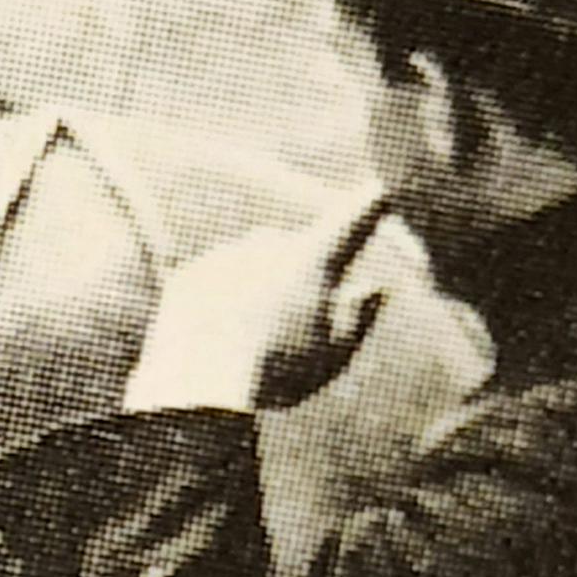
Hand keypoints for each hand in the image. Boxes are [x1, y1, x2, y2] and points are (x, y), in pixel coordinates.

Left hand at [125, 205, 407, 420]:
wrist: (198, 393)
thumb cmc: (278, 378)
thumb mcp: (334, 357)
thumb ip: (361, 317)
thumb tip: (377, 287)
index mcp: (313, 261)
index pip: (354, 216)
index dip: (373, 199)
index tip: (385, 183)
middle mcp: (268, 245)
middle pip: (293, 247)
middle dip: (297, 272)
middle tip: (293, 326)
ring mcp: (225, 256)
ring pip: (251, 264)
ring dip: (257, 289)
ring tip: (250, 344)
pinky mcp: (190, 276)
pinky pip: (215, 284)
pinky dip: (221, 305)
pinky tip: (217, 342)